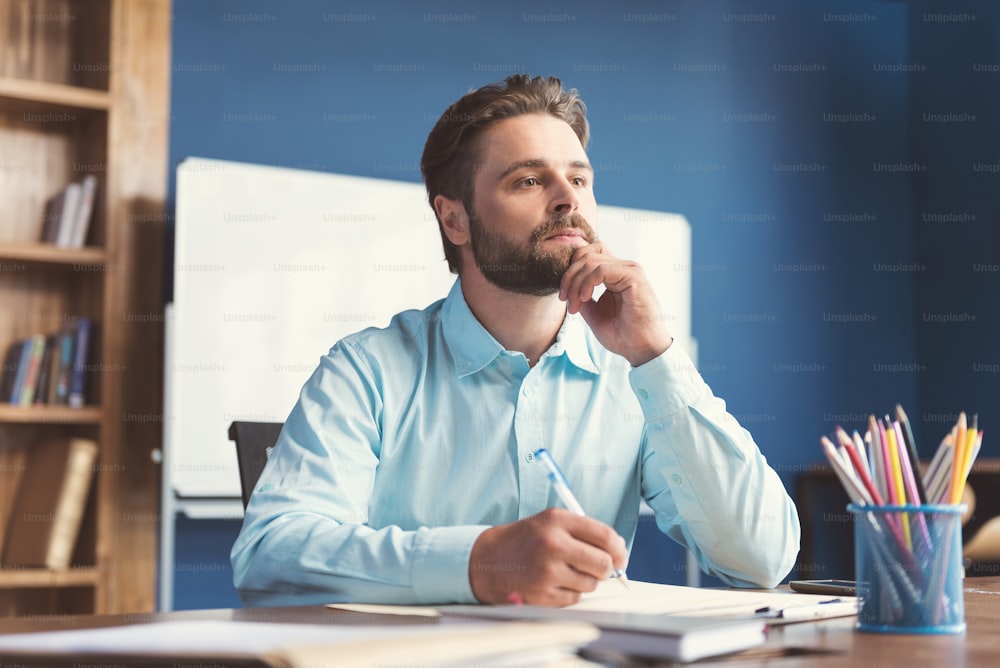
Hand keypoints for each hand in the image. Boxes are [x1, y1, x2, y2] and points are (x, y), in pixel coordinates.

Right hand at [468, 508, 627, 606]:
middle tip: (599, 569)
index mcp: (557, 520)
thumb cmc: (524, 540)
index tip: (620, 556)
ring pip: (591, 583)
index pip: (605, 535)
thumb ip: (583, 531)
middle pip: (603, 564)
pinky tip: (553, 583)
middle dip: (606, 569)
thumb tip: (617, 551)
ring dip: (585, 581)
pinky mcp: (542, 594)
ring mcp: (547, 571)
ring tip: (565, 571)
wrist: (486, 560)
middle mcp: (552, 544)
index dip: (619, 549)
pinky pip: (575, 598)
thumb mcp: (550, 522)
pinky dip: (570, 593)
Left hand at [559, 242, 672, 365]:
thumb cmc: (622, 335)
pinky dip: (587, 283)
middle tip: (564, 300)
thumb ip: (582, 296)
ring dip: (575, 283)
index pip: (588, 254)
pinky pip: (601, 270)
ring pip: (590, 261)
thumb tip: (567, 287)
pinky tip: (584, 299)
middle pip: (586, 254)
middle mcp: (624, 268)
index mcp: (616, 274)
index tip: (563, 296)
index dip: (570, 270)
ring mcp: (630, 270)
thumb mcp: (593, 313)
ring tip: (575, 305)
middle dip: (568, 276)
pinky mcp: (633, 277)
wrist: (641, 350)